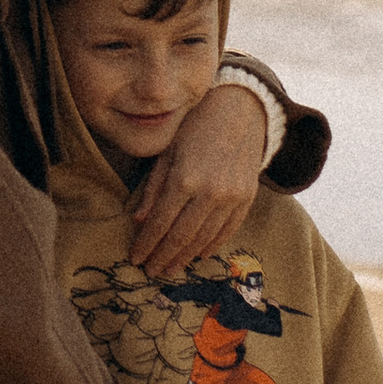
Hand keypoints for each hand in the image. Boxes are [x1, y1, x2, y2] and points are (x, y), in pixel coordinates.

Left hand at [129, 82, 266, 279]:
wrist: (240, 112)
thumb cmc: (195, 128)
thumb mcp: (167, 152)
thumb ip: (153, 187)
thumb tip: (138, 220)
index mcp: (185, 179)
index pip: (161, 222)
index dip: (146, 244)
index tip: (135, 258)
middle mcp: (210, 192)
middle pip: (182, 236)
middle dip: (163, 257)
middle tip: (150, 272)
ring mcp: (232, 198)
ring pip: (205, 239)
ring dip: (186, 257)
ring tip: (170, 268)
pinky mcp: (247, 199)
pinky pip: (228, 231)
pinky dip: (212, 245)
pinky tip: (198, 255)